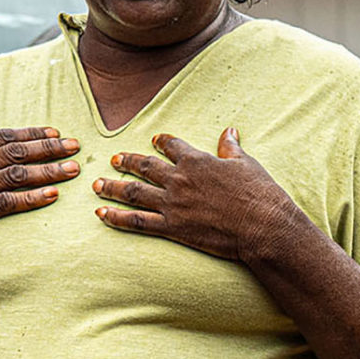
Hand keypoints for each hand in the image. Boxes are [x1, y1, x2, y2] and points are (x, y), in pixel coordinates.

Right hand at [0, 127, 80, 255]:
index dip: (32, 133)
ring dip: (48, 171)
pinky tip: (52, 195)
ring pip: (17, 175)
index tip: (55, 131)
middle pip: (16, 151)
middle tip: (75, 145)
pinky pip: (8, 203)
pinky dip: (32, 198)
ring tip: (73, 169)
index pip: (3, 136)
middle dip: (49, 147)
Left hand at [92, 127, 300, 262]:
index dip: (162, 141)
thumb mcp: (246, 164)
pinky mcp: (172, 227)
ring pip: (133, 192)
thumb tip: (229, 131)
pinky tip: (101, 214)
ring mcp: (172, 204)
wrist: (262, 225)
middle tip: (114, 159)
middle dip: (127, 161)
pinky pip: (137, 221)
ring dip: (111, 187)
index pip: (173, 146)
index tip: (155, 139)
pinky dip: (116, 217)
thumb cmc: (259, 194)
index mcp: (197, 161)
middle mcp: (179, 179)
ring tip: (97, 184)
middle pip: (145, 166)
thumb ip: (231, 148)